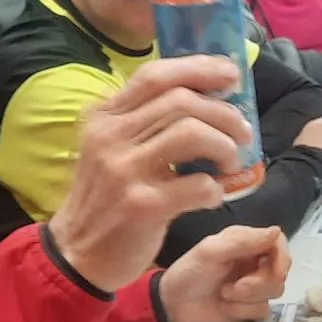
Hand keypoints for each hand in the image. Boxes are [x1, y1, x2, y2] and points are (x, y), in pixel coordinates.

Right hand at [48, 56, 255, 291]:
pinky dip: (215, 189)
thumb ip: (145, 121)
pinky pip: (197, 184)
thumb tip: (206, 96)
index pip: (155, 75)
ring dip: (225, 146)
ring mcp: (124, 170)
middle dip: (224, 113)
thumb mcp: (111, 149)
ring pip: (192, 133)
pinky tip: (211, 196)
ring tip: (230, 163)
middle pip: (181, 100)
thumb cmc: (106, 198)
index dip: (199, 68)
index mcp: (104, 117)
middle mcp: (110, 137)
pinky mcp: (142, 205)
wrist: (77, 253)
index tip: (230, 74)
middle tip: (243, 132)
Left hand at [159, 225, 292, 321]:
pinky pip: (263, 310)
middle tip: (233, 288)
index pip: (278, 242)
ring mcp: (254, 286)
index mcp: (246, 242)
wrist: (172, 308)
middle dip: (258, 283)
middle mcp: (254, 262)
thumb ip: (243, 241)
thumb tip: (276, 231)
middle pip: (280, 271)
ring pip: (274, 291)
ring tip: (224, 294)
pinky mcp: (250, 308)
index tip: (276, 269)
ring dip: (247, 297)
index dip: (282, 256)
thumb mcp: (211, 251)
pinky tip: (225, 307)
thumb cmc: (188, 273)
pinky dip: (243, 310)